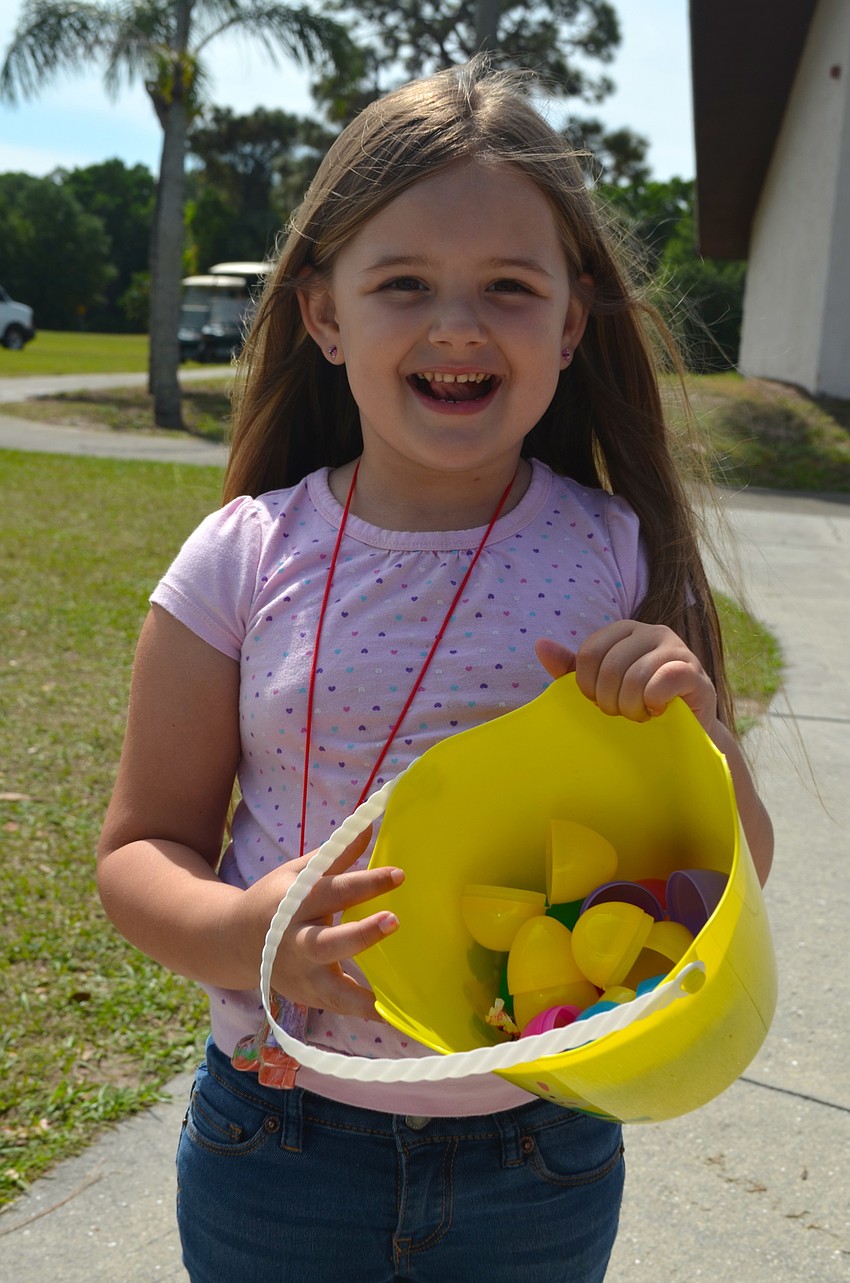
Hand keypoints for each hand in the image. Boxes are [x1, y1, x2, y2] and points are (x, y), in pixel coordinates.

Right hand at [231, 826, 403, 1019]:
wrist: (233, 942)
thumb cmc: (276, 900)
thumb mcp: (299, 872)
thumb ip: (336, 855)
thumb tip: (369, 825)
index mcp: (293, 904)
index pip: (333, 891)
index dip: (365, 883)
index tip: (398, 875)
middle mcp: (295, 942)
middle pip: (327, 942)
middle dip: (360, 935)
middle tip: (394, 921)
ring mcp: (300, 975)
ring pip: (329, 989)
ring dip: (360, 992)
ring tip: (392, 997)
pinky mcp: (307, 997)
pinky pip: (337, 1008)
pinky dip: (361, 1014)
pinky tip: (391, 1016)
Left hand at [535, 620, 717, 731]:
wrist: (682, 734)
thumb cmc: (636, 705)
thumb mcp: (598, 686)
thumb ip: (570, 667)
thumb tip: (540, 645)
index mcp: (625, 630)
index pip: (588, 654)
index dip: (587, 687)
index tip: (599, 702)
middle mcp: (652, 631)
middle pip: (610, 667)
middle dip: (609, 701)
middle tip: (621, 714)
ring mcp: (677, 649)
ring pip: (635, 677)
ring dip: (630, 707)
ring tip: (639, 715)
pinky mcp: (695, 673)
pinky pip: (663, 682)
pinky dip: (652, 703)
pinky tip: (657, 712)